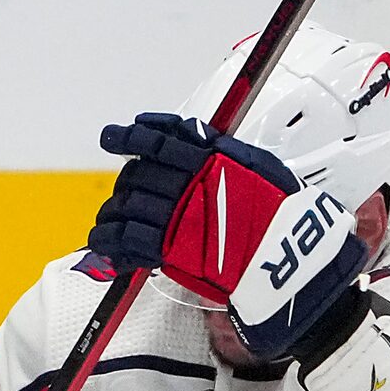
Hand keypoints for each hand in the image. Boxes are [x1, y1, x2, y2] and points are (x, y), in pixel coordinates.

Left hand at [89, 112, 367, 363]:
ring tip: (107, 221)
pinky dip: (108, 242)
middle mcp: (186, 184)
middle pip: (137, 175)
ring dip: (111, 214)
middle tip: (122, 191)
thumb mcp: (255, 164)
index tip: (114, 137)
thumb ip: (221, 152)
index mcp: (207, 158)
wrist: (287, 254)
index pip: (157, 140)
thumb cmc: (278, 211)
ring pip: (125, 207)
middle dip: (126, 183)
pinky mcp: (169, 250)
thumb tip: (197, 140)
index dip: (130, 136)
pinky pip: (125, 241)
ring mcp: (176, 217)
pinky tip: (102, 243)